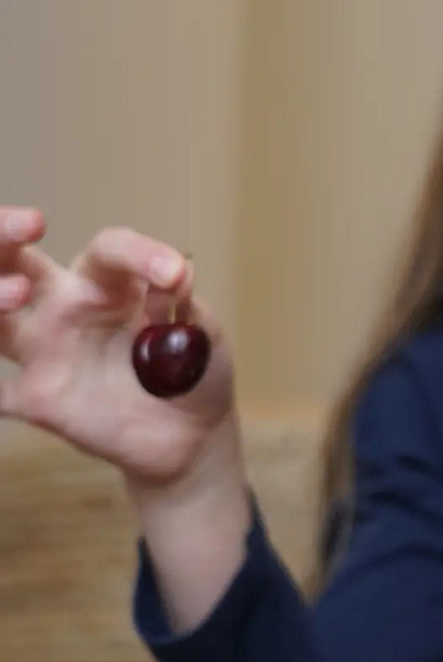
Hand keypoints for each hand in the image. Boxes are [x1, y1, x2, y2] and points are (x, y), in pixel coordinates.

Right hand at [0, 208, 234, 484]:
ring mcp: (46, 352)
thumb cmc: (196, 373)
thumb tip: (179, 274)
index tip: (174, 275)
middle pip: (17, 260)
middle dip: (4, 234)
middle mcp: (66, 308)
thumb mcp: (203, 337)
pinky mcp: (38, 400)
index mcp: (110, 286)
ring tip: (16, 296)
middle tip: (30, 223)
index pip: (107, 251)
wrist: (194, 438)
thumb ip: (187, 308)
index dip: (138, 254)